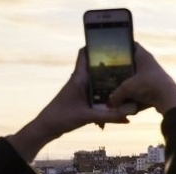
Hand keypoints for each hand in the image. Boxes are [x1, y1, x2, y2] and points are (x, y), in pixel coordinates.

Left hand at [6, 49, 128, 161]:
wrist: (47, 127)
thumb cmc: (62, 117)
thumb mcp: (88, 117)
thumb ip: (109, 117)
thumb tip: (129, 117)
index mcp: (78, 78)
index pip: (84, 54)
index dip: (95, 45)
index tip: (110, 43)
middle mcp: (79, 80)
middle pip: (96, 67)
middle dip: (110, 66)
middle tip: (127, 65)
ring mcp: (80, 89)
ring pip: (97, 81)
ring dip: (108, 83)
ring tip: (126, 83)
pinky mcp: (81, 98)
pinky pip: (96, 92)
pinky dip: (105, 96)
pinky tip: (115, 104)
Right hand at [109, 43, 175, 114]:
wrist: (169, 99)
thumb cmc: (147, 86)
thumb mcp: (127, 89)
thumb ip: (116, 95)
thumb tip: (110, 103)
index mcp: (144, 56)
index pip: (132, 45)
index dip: (123, 47)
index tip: (112, 52)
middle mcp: (150, 64)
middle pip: (133, 63)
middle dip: (123, 69)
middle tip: (111, 73)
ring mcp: (154, 77)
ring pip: (138, 78)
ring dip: (129, 84)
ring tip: (117, 88)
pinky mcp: (157, 89)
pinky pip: (143, 91)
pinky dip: (136, 95)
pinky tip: (128, 102)